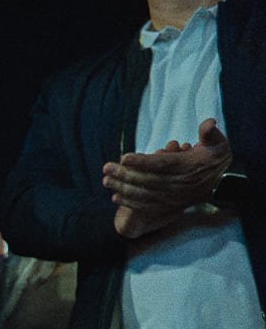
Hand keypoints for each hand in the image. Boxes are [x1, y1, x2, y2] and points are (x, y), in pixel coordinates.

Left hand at [104, 118, 228, 238]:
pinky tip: (115, 197)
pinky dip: (129, 202)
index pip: (162, 164)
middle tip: (106, 168)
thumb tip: (208, 123)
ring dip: (123, 188)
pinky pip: (146, 205)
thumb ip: (211, 133)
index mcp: (188, 166)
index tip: (124, 157)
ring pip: (144, 193)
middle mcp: (178, 183)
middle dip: (125, 174)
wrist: (223, 182)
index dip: (142, 161)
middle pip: (148, 180)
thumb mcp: (219, 143)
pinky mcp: (168, 205)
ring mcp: (172, 196)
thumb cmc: (215, 158)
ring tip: (105, 181)